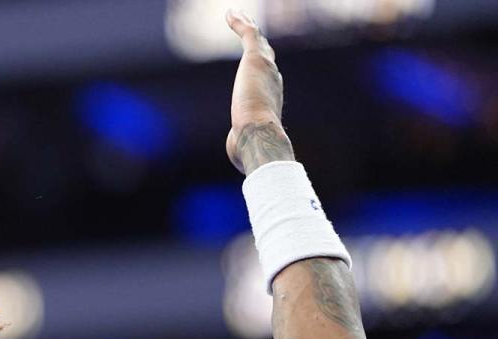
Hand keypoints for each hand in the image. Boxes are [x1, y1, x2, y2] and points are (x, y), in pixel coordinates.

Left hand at [224, 9, 294, 174]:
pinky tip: (230, 13)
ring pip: (258, 40)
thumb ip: (242, 147)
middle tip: (252, 31)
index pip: (268, 80)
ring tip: (239, 15)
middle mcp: (272, 81)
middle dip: (259, 42)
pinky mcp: (255, 59)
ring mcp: (266, 68)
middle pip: (266, 55)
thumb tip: (241, 160)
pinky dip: (239, 23)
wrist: (258, 136)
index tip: (259, 64)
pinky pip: (248, 34)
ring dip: (248, 26)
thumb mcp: (246, 147)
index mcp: (271, 99)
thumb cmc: (252, 147)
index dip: (264, 70)